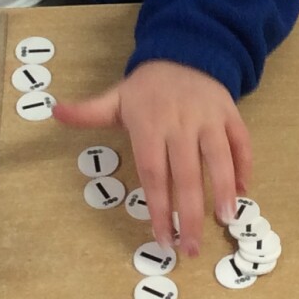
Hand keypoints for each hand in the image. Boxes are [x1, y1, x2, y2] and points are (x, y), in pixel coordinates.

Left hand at [56, 60, 248, 259]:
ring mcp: (209, 117)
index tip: (162, 239)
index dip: (159, 208)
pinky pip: (240, 141)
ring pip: (219, 157)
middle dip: (190, 214)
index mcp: (150, 124)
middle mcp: (180, 123)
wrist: (185, 50)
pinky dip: (245, 165)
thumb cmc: (147, 88)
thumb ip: (88, 113)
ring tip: (226, 220)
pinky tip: (244, 191)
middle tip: (192, 248)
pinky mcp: (230, 113)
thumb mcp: (116, 98)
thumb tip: (53, 111)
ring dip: (225, 190)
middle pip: (187, 174)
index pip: (154, 174)